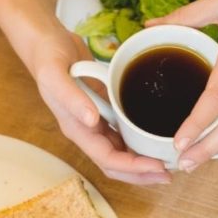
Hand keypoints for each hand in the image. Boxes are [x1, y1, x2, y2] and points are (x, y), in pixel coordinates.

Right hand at [0, 0, 169, 184]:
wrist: (48, 43)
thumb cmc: (49, 59)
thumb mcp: (56, 76)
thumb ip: (72, 98)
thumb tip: (92, 120)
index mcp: (77, 129)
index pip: (107, 159)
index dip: (132, 167)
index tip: (157, 167)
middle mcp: (87, 131)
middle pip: (116, 164)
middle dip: (141, 173)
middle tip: (169, 174)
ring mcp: (96, 122)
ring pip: (122, 151)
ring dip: (143, 161)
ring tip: (167, 163)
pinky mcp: (105, 110)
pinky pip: (124, 132)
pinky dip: (140, 140)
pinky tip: (155, 138)